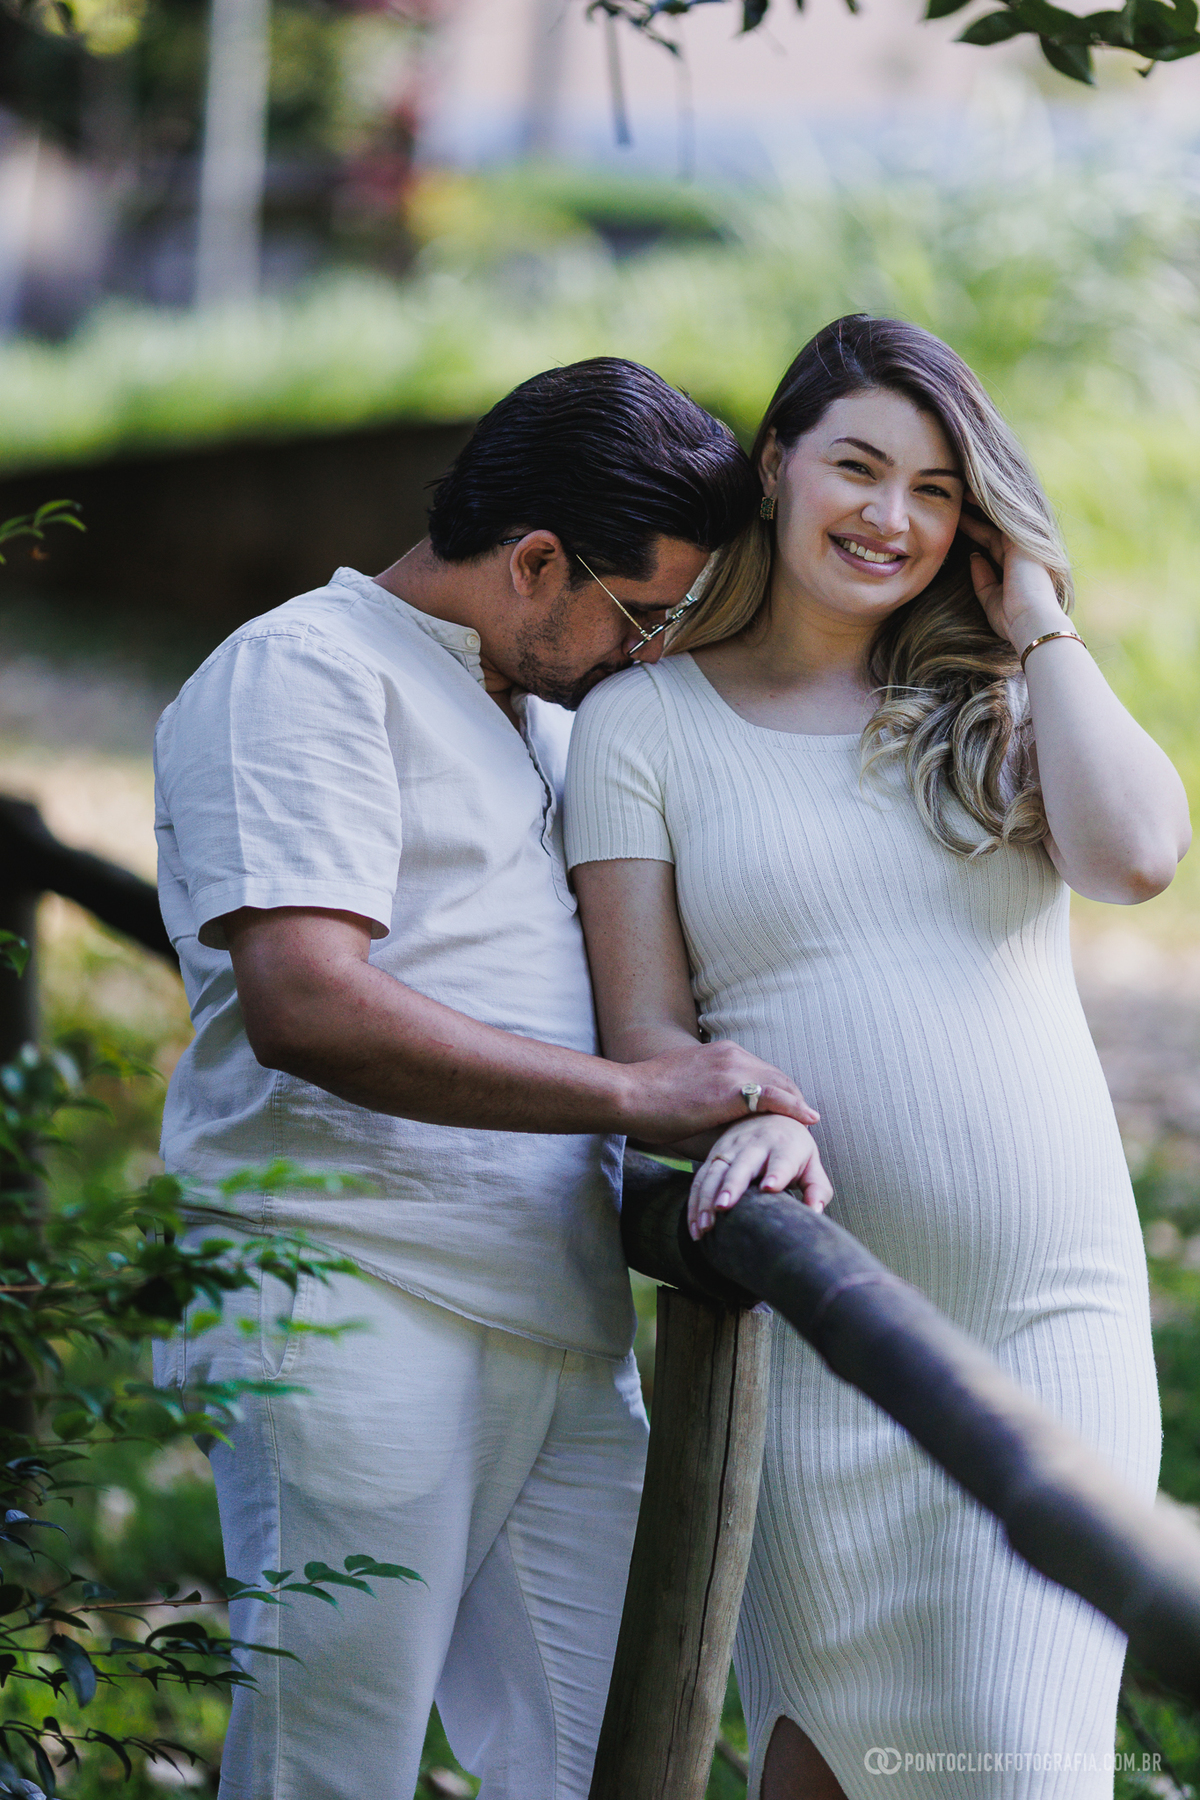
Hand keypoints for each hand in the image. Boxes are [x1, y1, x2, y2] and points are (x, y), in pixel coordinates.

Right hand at [619, 1040, 818, 1145]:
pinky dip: (796, 1108)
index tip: (785, 1108)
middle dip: (792, 1098)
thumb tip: (705, 1104)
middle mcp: (732, 1054)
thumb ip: (704, 1087)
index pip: (762, 1070)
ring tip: (807, 1126)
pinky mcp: (732, 1091)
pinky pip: (776, 1098)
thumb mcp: (683, 1082)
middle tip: (804, 1120)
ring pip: (781, 1085)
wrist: (629, 1094)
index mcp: (721, 1051)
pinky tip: (809, 1120)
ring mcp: (733, 1070)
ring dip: (797, 1106)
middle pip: (777, 1076)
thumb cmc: (647, 1096)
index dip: (778, 1090)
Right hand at [687, 1115, 832, 1239]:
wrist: (770, 1115)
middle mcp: (756, 1144)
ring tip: (705, 1225)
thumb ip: (817, 1189)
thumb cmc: (794, 1149)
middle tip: (724, 1206)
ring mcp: (731, 1148)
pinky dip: (695, 1202)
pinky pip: (701, 1179)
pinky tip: (696, 1226)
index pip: (781, 1161)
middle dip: (732, 1184)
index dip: (776, 1173)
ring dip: (707, 1198)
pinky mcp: (714, 1155)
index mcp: (784, 1147)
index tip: (769, 1188)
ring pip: (716, 1172)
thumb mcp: (812, 1164)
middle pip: (743, 1165)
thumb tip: (815, 1212)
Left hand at [958, 507, 1064, 652]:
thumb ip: (982, 577)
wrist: (1031, 620)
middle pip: (995, 524)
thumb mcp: (991, 597)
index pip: (992, 540)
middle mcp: (1023, 549)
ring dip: (978, 504)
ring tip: (959, 492)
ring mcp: (1025, 541)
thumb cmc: (1012, 617)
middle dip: (976, 512)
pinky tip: (968, 495)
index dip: (974, 529)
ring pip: (998, 516)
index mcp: (1017, 564)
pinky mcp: (1024, 537)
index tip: (956, 521)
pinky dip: (984, 505)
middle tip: (956, 499)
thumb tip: (973, 556)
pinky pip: (1001, 514)